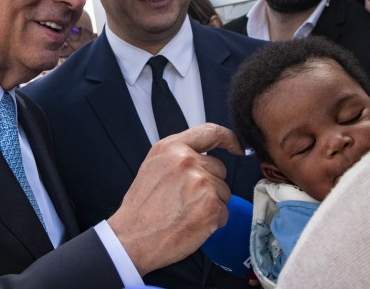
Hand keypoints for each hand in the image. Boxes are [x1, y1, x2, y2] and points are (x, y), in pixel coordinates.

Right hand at [107, 123, 243, 275]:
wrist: (132, 238)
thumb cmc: (142, 207)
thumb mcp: (154, 166)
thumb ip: (180, 155)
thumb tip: (205, 156)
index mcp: (172, 148)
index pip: (210, 132)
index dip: (229, 139)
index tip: (237, 146)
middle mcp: (187, 161)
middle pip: (219, 168)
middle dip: (209, 183)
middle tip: (185, 199)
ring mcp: (201, 183)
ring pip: (223, 191)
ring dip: (211, 203)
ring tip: (185, 212)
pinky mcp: (210, 206)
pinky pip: (224, 212)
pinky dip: (212, 222)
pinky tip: (192, 224)